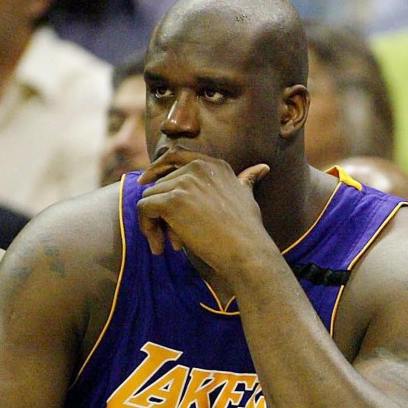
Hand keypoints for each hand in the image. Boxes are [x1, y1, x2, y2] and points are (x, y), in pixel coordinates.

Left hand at [136, 148, 271, 270]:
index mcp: (215, 165)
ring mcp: (184, 182)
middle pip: (160, 184)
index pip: (176, 156)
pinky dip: (146, 228)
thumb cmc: (248, 229)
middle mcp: (198, 168)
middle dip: (162, 212)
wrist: (246, 250)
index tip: (146, 182)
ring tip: (169, 245)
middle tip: (173, 239)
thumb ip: (246, 180)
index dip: (158, 168)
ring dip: (155, 224)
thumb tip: (263, 168)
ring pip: (150, 198)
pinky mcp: (171, 201)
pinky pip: (144, 209)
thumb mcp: (247, 197)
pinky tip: (160, 246)